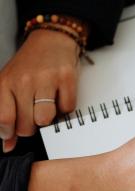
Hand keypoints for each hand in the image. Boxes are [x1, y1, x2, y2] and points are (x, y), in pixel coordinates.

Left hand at [0, 29, 78, 152]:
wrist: (51, 42)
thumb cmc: (30, 66)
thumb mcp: (11, 86)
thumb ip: (8, 115)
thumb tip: (8, 145)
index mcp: (6, 82)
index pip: (5, 118)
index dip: (9, 133)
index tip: (12, 134)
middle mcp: (24, 81)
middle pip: (27, 125)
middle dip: (31, 127)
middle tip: (33, 116)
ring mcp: (46, 80)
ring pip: (45, 119)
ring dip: (48, 119)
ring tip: (47, 108)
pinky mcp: (66, 80)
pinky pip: (67, 110)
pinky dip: (65, 109)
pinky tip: (60, 97)